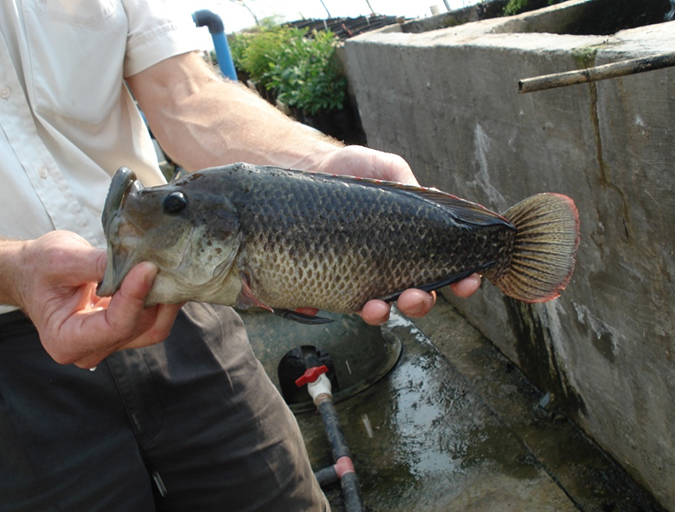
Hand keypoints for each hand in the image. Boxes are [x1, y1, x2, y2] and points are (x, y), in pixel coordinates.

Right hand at [12, 231, 181, 367]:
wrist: (36, 274)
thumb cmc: (41, 268)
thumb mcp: (62, 259)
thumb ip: (98, 265)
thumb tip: (138, 264)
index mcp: (66, 340)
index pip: (116, 325)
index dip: (137, 297)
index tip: (149, 267)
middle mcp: (90, 351)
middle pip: (139, 328)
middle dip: (156, 295)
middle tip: (167, 262)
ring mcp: (110, 343)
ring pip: (153, 327)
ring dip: (166, 299)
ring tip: (171, 268)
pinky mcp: (125, 332)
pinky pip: (154, 320)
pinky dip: (163, 300)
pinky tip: (167, 278)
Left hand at [314, 146, 481, 324]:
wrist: (313, 169)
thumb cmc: (357, 170)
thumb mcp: (389, 170)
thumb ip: (409, 185)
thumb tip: (431, 198)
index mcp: (416, 241)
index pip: (447, 267)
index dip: (462, 280)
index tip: (467, 282)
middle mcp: (394, 264)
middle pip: (417, 296)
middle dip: (420, 303)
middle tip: (414, 296)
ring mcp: (364, 274)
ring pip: (380, 307)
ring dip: (382, 313)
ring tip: (376, 306)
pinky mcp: (334, 277)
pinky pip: (337, 300)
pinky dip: (334, 306)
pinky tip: (329, 303)